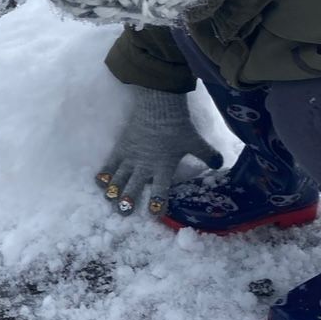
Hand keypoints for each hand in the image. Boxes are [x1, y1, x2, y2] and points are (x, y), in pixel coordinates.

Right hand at [97, 86, 221, 216]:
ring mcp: (130, 157)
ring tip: (110, 201)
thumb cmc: (177, 125)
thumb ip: (207, 154)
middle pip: (133, 188)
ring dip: (114, 191)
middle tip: (124, 214)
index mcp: (163, 166)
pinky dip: (104, 174)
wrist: (158, 105)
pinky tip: (100, 183)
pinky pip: (109, 164)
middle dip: (127, 202)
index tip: (154, 214)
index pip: (159, 190)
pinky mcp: (121, 148)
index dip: (157, 204)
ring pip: (118, 179)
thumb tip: (220, 163)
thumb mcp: (195, 141)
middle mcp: (144, 165)